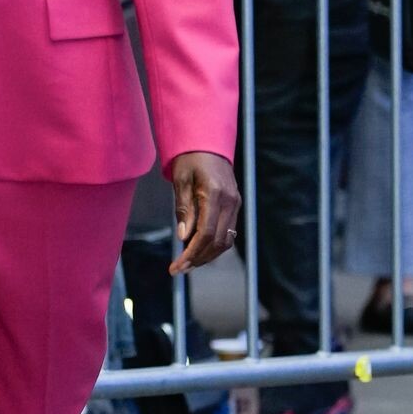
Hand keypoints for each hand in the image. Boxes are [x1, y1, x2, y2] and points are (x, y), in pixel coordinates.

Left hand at [169, 152, 240, 273]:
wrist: (208, 144)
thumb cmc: (190, 159)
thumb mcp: (180, 181)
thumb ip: (184, 209)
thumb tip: (184, 237)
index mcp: (214, 194)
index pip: (207, 233)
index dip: (192, 254)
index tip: (176, 266)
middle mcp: (230, 201)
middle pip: (218, 241)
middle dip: (199, 259)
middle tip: (179, 269)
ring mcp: (236, 204)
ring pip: (227, 240)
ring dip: (208, 255)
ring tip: (188, 263)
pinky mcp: (235, 205)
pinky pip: (229, 232)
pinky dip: (214, 245)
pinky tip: (199, 249)